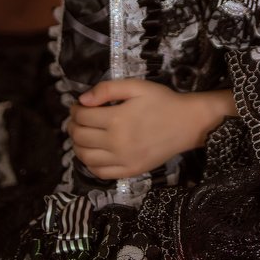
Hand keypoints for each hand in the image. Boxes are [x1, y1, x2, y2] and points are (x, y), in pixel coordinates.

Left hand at [68, 78, 235, 178]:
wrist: (187, 123)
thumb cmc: (162, 101)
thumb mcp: (136, 86)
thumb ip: (108, 89)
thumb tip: (83, 100)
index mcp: (116, 119)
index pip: (82, 116)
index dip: (75, 109)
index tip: (78, 105)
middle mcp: (116, 143)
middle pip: (80, 137)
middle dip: (73, 126)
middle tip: (77, 119)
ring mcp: (122, 160)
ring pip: (85, 157)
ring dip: (77, 145)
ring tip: (82, 134)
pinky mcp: (129, 171)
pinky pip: (100, 173)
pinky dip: (90, 164)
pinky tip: (93, 153)